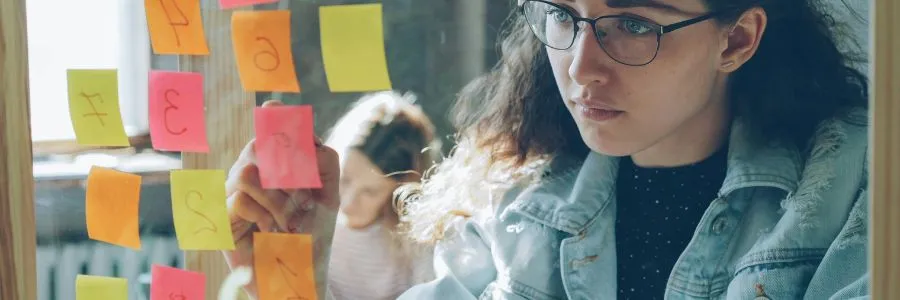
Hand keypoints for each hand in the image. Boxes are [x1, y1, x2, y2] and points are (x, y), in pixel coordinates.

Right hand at [222, 100, 340, 298]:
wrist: (299, 273)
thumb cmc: (312, 235)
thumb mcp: (327, 195)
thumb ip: (324, 163)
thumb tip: (310, 139)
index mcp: (276, 162)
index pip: (270, 123)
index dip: (279, 118)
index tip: (289, 123)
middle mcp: (252, 171)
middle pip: (258, 144)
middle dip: (287, 171)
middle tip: (302, 197)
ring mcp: (233, 192)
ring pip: (248, 171)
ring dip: (276, 200)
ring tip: (286, 220)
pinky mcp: (221, 216)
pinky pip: (239, 199)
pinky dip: (263, 217)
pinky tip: (270, 231)